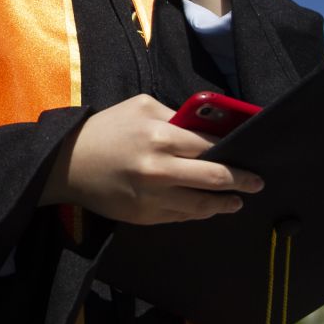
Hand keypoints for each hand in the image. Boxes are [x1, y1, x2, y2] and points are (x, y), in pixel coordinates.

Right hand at [40, 94, 262, 224]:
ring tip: (236, 201)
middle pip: (215, 178)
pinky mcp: (145, 216)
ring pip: (202, 205)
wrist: (66, 164)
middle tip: (257, 182)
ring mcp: (153, 197)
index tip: (249, 153)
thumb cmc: (105, 130)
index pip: (210, 146)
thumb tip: (207, 127)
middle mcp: (160, 169)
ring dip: (225, 203)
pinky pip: (182, 217)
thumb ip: (175, 114)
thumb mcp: (139, 107)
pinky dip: (199, 212)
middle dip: (241, 180)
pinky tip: (207, 207)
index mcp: (160, 136)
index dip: (233, 150)